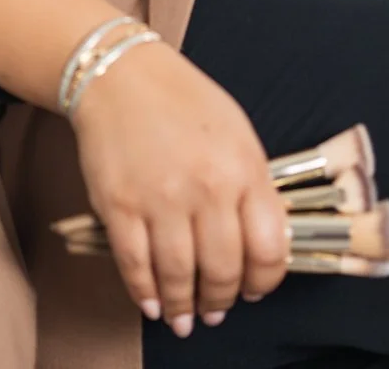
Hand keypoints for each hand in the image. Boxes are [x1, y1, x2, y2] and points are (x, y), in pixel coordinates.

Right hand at [67, 37, 288, 337]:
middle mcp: (207, 188)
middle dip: (221, 299)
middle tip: (215, 308)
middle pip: (224, 271)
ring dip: (184, 307)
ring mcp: (160, 199)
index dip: (263, 280)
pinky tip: (153, 303)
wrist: (119, 72)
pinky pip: (136, 267)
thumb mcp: (237, 133)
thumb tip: (261, 244)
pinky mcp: (119, 206)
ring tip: (185, 317)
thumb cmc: (183, 100)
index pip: (269, 249)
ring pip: (180, 278)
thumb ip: (252, 186)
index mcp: (244, 168)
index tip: (254, 289)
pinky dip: (145, 294)